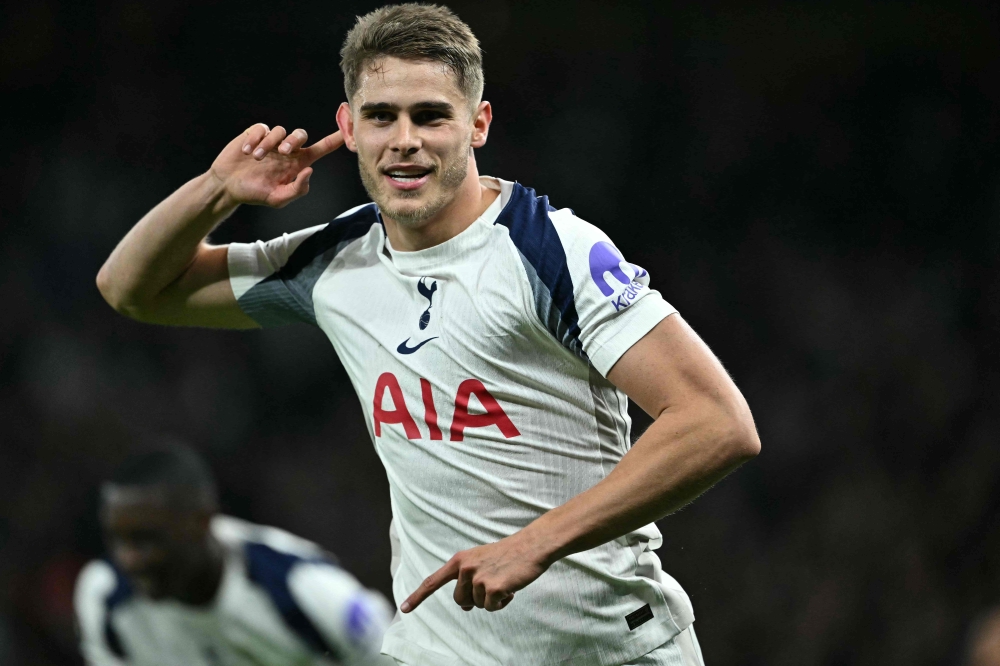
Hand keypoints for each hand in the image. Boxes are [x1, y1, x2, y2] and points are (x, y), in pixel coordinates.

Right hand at [208, 123, 344, 208]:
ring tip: (255, 158)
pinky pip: (262, 129)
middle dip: (293, 140)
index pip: (321, 149)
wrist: (228, 186)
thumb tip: (310, 170)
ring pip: (279, 131)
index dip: (335, 139)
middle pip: (301, 134)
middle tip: (282, 152)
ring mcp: (271, 141)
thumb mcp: (277, 199)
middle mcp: (287, 150)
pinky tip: (246, 152)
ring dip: (269, 144)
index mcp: (297, 164)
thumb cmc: (254, 194)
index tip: (348, 128)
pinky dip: (255, 139)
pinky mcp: (255, 134)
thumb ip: (297, 189)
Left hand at [400, 533, 550, 613]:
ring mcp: (478, 577)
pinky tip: (510, 588)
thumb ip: (466, 580)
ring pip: (477, 605)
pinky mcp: (492, 587)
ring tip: (503, 581)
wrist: (531, 545)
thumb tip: (463, 606)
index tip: (404, 609)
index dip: (417, 597)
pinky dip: (501, 603)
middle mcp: (464, 568)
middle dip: (474, 599)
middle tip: (492, 584)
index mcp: (459, 560)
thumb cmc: (507, 554)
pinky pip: (491, 607)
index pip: (432, 581)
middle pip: (459, 600)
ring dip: (491, 599)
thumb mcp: (480, 560)